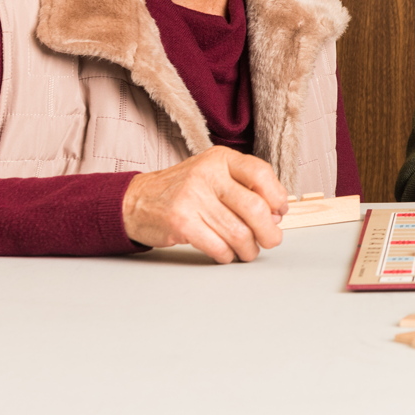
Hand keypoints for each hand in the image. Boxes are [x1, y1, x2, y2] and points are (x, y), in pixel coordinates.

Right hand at [121, 146, 288, 263]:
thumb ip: (244, 189)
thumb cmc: (183, 190)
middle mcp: (206, 174)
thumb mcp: (214, 175)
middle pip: (254, 208)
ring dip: (249, 248)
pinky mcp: (181, 222)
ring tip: (248, 251)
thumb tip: (275, 216)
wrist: (136, 201)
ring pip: (238, 232)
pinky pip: (219, 246)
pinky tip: (226, 253)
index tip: (279, 212)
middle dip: (269, 232)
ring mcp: (192, 198)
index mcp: (220, 159)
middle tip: (271, 240)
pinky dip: (227, 255)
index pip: (261, 173)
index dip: (277, 196)